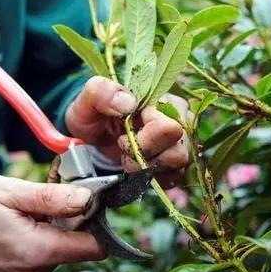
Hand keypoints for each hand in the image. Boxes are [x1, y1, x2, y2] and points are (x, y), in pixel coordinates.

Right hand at [0, 171, 104, 271]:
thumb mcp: (6, 191)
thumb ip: (51, 198)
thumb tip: (88, 199)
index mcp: (34, 252)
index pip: (93, 246)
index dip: (97, 219)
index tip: (89, 197)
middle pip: (76, 245)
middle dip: (70, 216)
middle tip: (49, 191)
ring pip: (58, 248)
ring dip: (51, 224)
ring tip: (25, 205)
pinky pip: (40, 254)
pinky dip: (37, 234)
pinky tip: (18, 218)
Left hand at [65, 76, 189, 187]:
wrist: (95, 136)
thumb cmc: (94, 116)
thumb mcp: (87, 101)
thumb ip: (101, 93)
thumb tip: (129, 103)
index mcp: (162, 100)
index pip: (167, 128)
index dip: (143, 140)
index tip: (121, 136)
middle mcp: (180, 119)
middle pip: (178, 152)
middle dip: (144, 157)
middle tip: (124, 149)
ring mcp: (182, 142)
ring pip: (178, 167)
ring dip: (148, 169)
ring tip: (130, 158)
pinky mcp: (178, 163)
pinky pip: (176, 178)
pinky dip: (153, 178)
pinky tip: (138, 168)